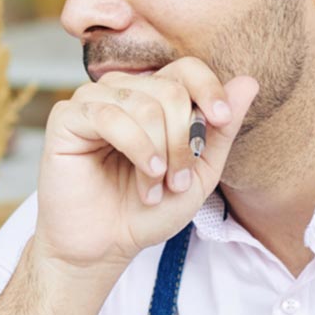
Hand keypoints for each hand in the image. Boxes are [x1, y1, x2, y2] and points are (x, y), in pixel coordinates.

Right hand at [34, 59, 258, 270]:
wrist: (104, 244)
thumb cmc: (147, 209)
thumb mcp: (198, 172)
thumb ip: (221, 130)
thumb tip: (249, 82)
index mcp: (151, 97)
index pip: (186, 70)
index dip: (209, 90)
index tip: (222, 120)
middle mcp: (121, 91)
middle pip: (169, 90)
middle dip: (184, 140)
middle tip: (179, 180)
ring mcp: (91, 101)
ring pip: (143, 105)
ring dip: (160, 151)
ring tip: (156, 185)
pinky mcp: (65, 118)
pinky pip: (109, 116)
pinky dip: (136, 147)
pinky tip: (144, 175)